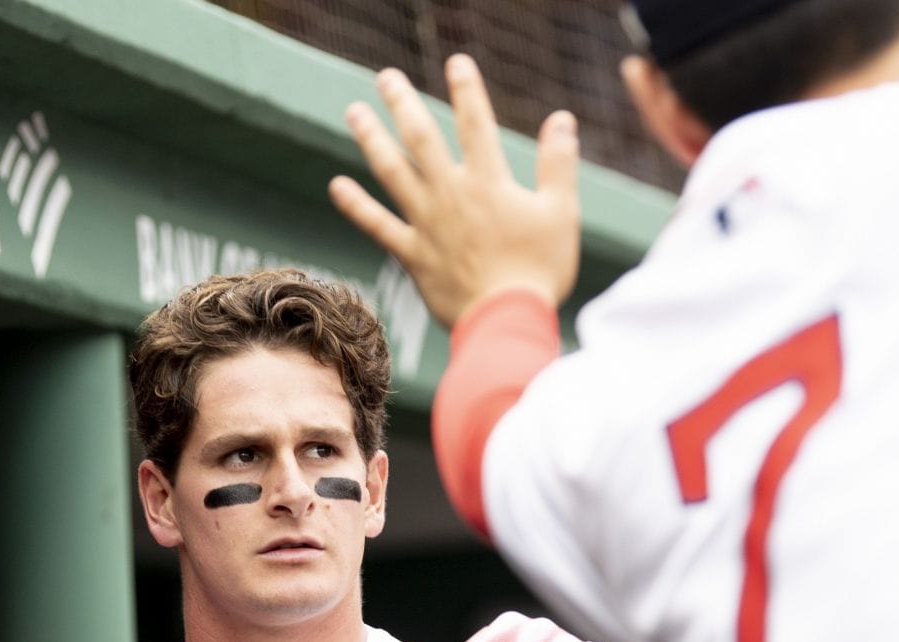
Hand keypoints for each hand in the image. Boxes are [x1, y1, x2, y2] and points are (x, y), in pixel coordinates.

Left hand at [330, 54, 580, 328]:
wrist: (505, 320)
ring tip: (354, 112)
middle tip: (386, 77)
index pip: (476, 124)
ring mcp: (428, 223)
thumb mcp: (561, 213)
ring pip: (392, 172)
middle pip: (422, 138)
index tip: (456, 62)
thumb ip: (558, 164)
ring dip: (371, 139)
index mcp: (490, 183)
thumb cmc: (539, 270)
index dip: (467, 90)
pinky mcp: (414, 255)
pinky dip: (356, 205)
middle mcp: (452, 195)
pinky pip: (378, 225)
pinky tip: (336, 185)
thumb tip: (562, 120)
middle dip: (402, 102)